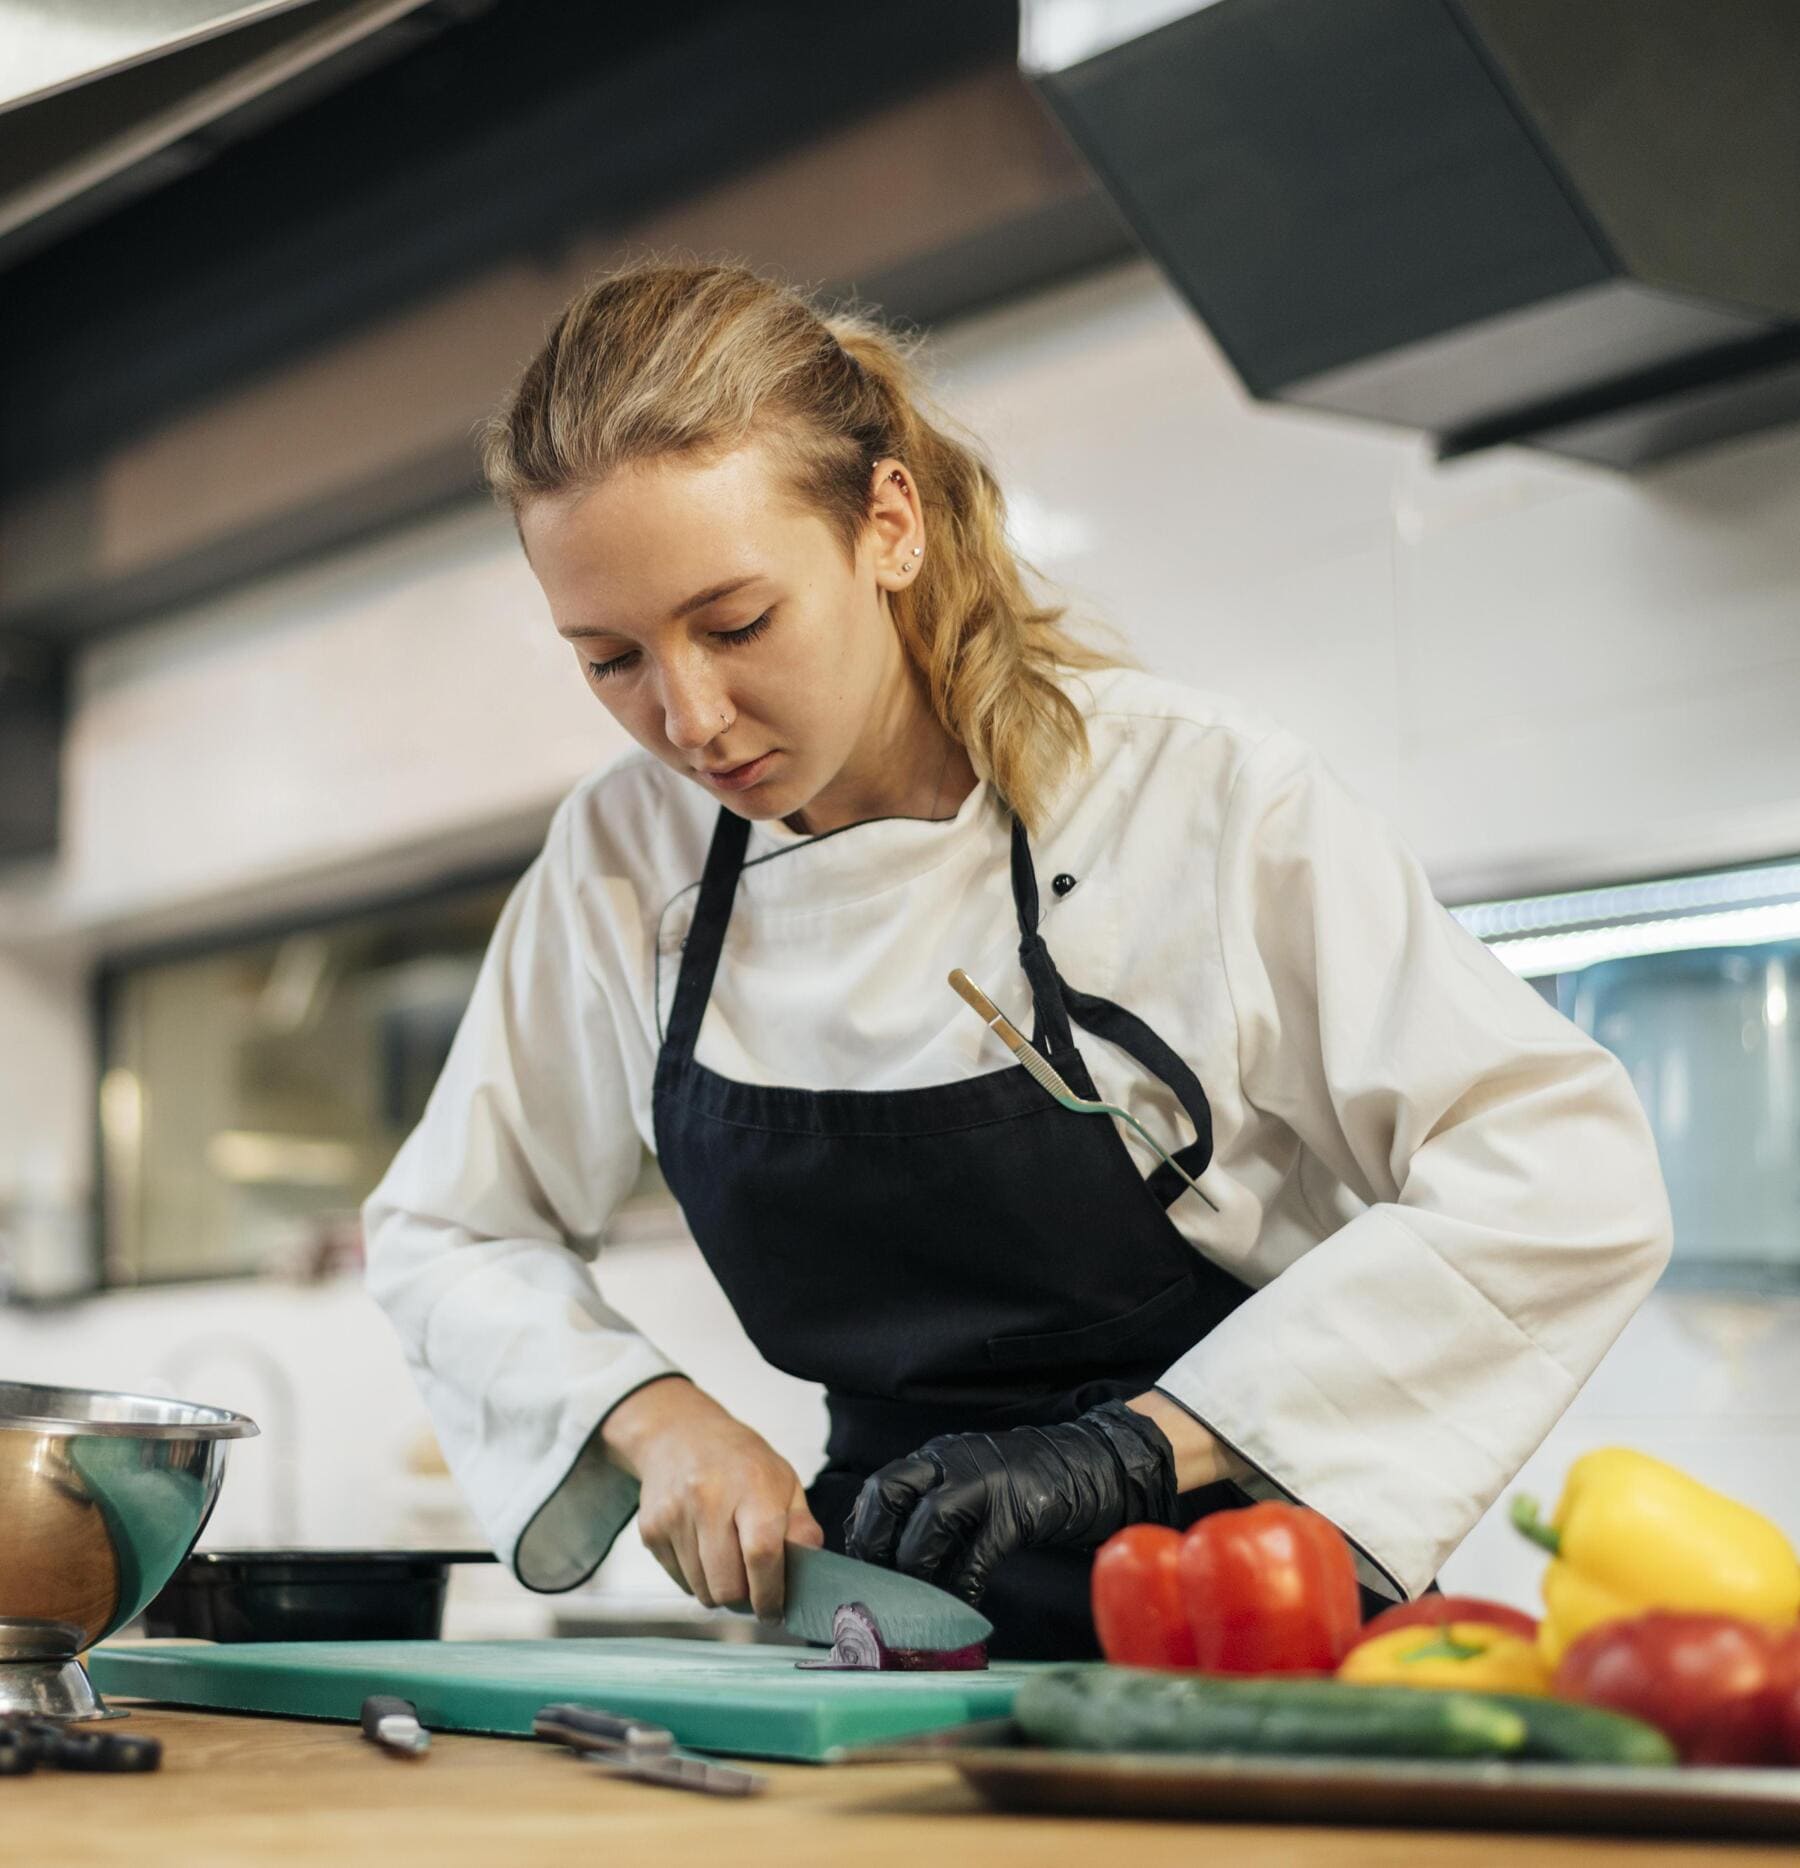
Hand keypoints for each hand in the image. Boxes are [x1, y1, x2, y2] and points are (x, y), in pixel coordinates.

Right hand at [601, 1377, 823, 1618]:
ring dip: (721, 1590)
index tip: (776, 1611)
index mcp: (751, 1486)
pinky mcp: (651, 1530)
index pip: (762, 1554)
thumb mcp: (783, 1480)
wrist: (679, 1434)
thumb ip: (801, 1527)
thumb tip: (811, 1570)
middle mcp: (708, 1499)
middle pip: (728, 1586)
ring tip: (729, 1561)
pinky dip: (698, 1579)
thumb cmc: (740, 1461)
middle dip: (746, 1599)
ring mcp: (674, 1515)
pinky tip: (705, 1550)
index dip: (771, 1593)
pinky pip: (681, 1582)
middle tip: (754, 1587)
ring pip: (703, 1591)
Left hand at [843, 1400, 1177, 1603]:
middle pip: (889, 1493)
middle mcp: (952, 1460)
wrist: (1093, 1466)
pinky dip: (963, 1585)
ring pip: (929, 1522)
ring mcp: (986, 1481)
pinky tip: (961, 1607)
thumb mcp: (972, 1484)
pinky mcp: (1019, 1509)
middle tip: (876, 1587)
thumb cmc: (1027, 1486)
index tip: (857, 1571)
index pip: (880, 1487)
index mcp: (937, 1456)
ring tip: (916, 1604)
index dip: (863, 1531)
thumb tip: (895, 1564)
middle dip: (874, 1544)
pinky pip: (978, 1554)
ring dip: (916, 1569)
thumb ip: (936, 1509)